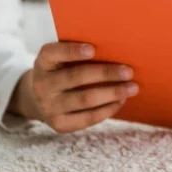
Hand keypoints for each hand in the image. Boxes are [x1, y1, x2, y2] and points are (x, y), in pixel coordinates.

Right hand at [15, 42, 138, 132]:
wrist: (39, 100)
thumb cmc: (61, 71)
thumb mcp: (60, 59)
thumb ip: (78, 53)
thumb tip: (116, 47)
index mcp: (43, 62)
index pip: (53, 53)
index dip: (71, 51)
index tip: (92, 49)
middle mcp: (42, 85)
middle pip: (76, 77)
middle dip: (105, 73)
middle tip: (128, 71)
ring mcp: (49, 107)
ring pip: (84, 99)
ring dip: (112, 93)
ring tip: (132, 88)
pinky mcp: (59, 124)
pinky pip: (87, 118)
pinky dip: (107, 109)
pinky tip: (121, 101)